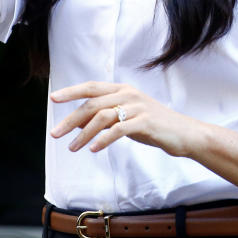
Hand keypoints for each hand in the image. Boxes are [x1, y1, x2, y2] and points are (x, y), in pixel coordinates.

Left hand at [49, 82, 199, 156]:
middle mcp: (128, 94)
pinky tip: (94, 149)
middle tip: (55, 134)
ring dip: (84, 134)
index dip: (71, 91)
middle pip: (92, 103)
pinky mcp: (145, 122)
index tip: (53, 98)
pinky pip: (119, 130)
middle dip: (70, 119)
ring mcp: (137, 107)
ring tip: (73, 148)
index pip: (91, 87)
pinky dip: (103, 139)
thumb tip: (74, 123)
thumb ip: (102, 118)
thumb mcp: (124, 118)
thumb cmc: (152, 126)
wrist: (184, 133)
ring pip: (102, 117)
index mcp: (122, 89)